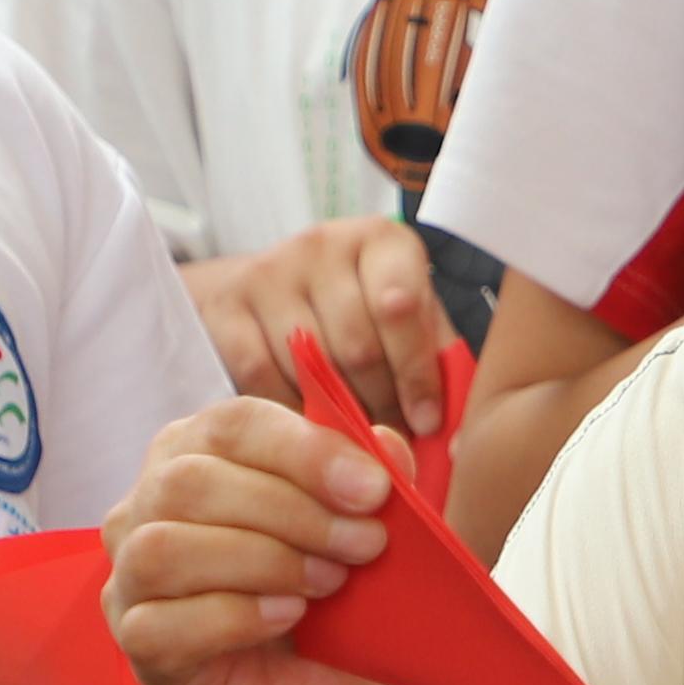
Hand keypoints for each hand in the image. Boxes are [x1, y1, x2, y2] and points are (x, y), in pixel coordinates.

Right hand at [102, 393, 419, 684]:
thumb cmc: (334, 605)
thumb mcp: (365, 536)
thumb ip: (374, 480)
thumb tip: (384, 442)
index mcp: (198, 454)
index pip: (232, 424)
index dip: (304, 449)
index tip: (374, 488)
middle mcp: (147, 507)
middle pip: (193, 481)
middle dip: (292, 510)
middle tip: (364, 543)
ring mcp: (129, 577)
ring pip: (166, 547)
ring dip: (263, 561)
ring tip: (328, 583)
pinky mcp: (138, 645)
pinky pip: (163, 621)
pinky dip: (236, 615)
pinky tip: (288, 617)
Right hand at [187, 221, 457, 443]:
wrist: (277, 292)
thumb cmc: (364, 315)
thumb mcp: (411, 325)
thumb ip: (438, 367)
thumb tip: (458, 442)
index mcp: (382, 241)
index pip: (400, 306)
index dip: (416, 373)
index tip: (425, 422)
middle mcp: (322, 244)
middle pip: (355, 345)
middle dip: (379, 405)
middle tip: (390, 443)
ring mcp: (268, 272)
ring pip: (309, 367)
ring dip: (336, 417)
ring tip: (355, 442)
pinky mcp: (225, 307)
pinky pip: (261, 379)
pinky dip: (288, 415)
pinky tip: (307, 430)